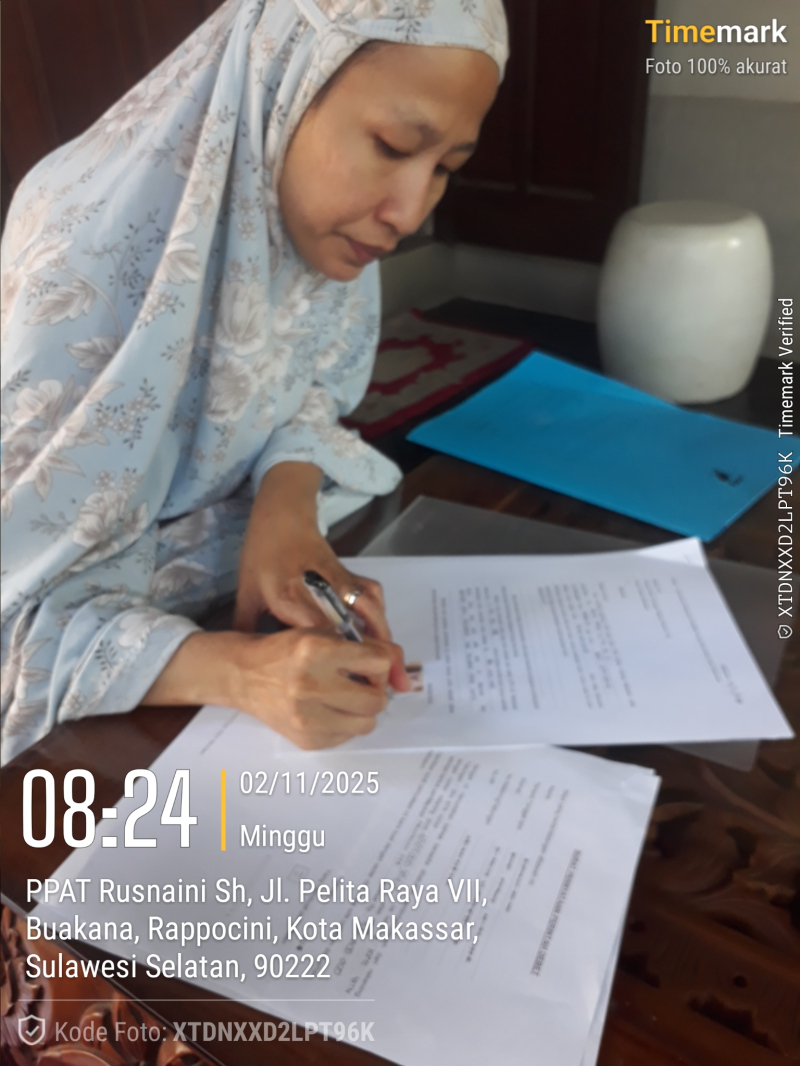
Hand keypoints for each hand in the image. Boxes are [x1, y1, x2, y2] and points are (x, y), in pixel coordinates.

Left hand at [234, 462, 408, 690]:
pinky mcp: (350, 573)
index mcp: (287, 596)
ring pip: (369, 612)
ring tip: (397, 672)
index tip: (346, 689)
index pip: (316, 634)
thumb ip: (246, 630)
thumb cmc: (261, 554)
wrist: (281, 515)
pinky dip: (381, 617)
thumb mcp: (246, 592)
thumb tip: (244, 668)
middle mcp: (317, 589)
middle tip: (383, 691)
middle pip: (349, 629)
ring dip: (384, 642)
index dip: (334, 662)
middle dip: (369, 661)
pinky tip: (384, 639)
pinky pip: (372, 596)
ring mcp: (337, 579)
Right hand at [238, 627, 403, 747]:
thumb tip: (404, 679)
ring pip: (367, 723)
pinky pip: (347, 737)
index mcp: (315, 649)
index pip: (378, 661)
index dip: (378, 661)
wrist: (243, 675)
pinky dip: (343, 724)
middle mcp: (310, 685)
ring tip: (344, 697)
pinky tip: (325, 709)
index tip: (367, 662)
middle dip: (374, 689)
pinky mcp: (306, 739)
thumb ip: (365, 647)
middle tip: (359, 682)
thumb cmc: (286, 650)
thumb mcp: (322, 633)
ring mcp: (306, 717)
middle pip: (376, 699)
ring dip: (361, 710)